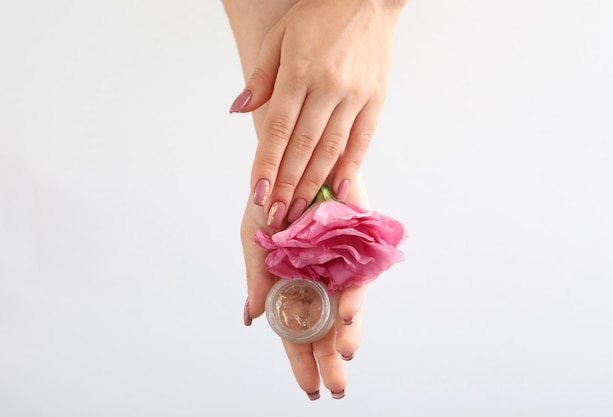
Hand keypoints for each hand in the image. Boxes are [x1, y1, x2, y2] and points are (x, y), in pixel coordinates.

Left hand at [230, 0, 404, 228]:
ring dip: (313, 183)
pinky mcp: (375, 99)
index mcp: (298, 71)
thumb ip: (261, 77)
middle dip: (287, 184)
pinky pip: (362, 140)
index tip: (258, 193)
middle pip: (302, 146)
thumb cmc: (318, 15)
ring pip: (330, 148)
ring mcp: (354, 95)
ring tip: (299, 209)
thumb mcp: (280, 37)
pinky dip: (349, 167)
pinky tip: (337, 190)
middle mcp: (327, 86)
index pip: (278, 129)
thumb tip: (239, 110)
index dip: (267, 164)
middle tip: (277, 215)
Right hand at [241, 175, 369, 398]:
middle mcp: (317, 278)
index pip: (297, 330)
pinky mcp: (359, 242)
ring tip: (344, 357)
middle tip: (333, 388)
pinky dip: (354, 295)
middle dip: (328, 360)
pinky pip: (361, 275)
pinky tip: (349, 315)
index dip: (302, 360)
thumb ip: (256, 278)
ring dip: (346, 334)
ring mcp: (338, 263)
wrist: (293, 156)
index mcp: (290, 283)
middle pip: (325, 327)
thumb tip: (251, 319)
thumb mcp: (254, 238)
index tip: (310, 388)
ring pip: (346, 308)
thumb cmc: (269, 198)